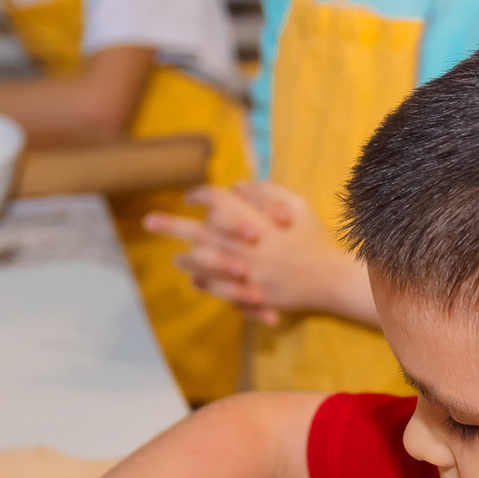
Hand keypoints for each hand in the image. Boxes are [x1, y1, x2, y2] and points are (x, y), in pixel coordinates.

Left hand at [143, 180, 375, 323]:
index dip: (199, 195)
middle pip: (200, 230)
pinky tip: (194, 278)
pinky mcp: (249, 292)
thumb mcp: (297, 203)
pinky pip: (216, 288)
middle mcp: (245, 245)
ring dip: (186, 258)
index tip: (188, 197)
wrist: (330, 278)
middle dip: (172, 225)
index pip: (218, 199)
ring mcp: (246, 271)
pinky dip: (203, 282)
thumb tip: (235, 185)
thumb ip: (266, 191)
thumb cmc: (314, 238)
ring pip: (203, 262)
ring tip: (175, 257)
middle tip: (148, 221)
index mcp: (255, 219)